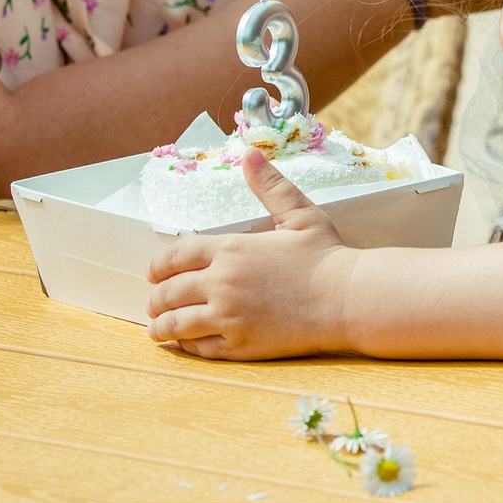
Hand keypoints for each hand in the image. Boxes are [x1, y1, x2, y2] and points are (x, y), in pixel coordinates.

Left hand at [146, 149, 355, 357]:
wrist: (349, 299)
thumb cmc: (326, 256)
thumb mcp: (299, 213)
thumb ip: (270, 186)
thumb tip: (250, 154)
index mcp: (231, 249)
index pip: (176, 257)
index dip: (158, 266)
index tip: (153, 273)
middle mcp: (222, 283)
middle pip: (169, 292)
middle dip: (156, 297)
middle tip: (154, 302)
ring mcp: (229, 317)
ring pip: (177, 323)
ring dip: (161, 325)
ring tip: (157, 328)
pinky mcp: (240, 345)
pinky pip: (200, 347)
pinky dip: (186, 345)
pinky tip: (184, 343)